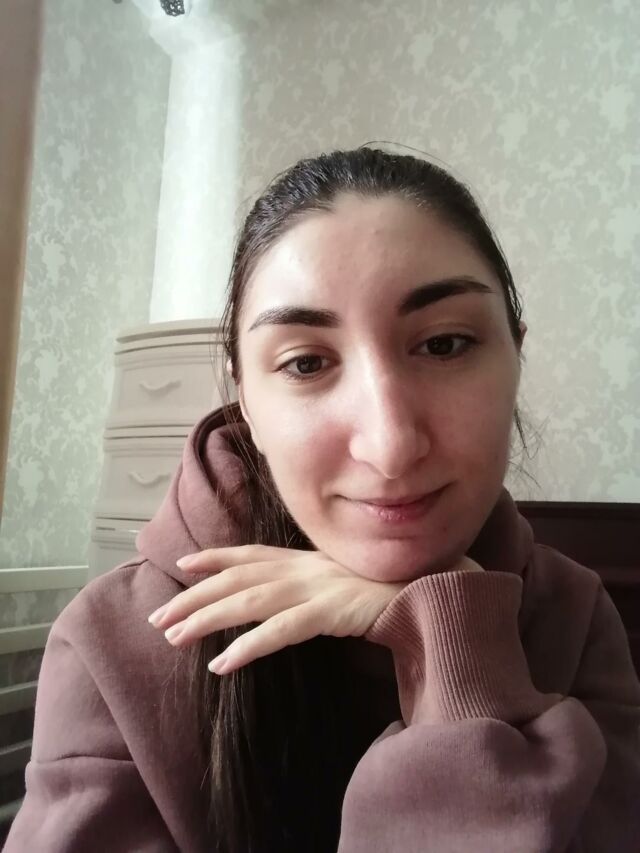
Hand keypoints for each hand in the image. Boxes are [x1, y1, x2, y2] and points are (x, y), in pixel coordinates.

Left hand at [147, 545, 482, 674]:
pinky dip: (249, 645)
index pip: (254, 554)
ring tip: (174, 637)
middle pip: (239, 579)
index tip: (185, 564)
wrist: (437, 588)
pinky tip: (222, 664)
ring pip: (250, 601)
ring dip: (208, 619)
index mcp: (310, 560)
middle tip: (160, 618)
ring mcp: (318, 587)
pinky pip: (281, 630)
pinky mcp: (331, 611)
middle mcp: (307, 568)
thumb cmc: (396, 588)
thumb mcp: (348, 581)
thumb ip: (320, 586)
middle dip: (196, 596)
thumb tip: (295, 599)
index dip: (217, 558)